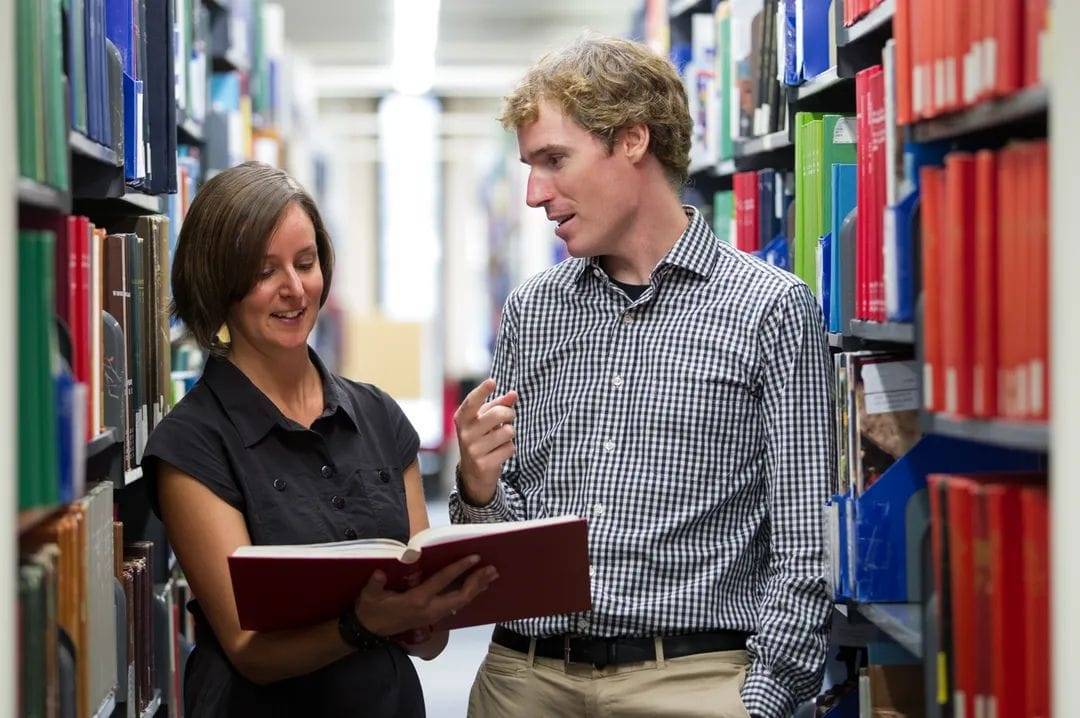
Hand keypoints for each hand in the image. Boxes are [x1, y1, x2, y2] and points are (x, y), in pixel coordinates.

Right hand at [353, 555, 497, 637]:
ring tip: (491, 577)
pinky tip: (476, 589)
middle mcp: (429, 609)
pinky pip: (455, 606)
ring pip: (460, 603)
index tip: (474, 558)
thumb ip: (375, 584)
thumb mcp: (369, 596)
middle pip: (460, 596)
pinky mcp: (432, 617)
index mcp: (416, 600)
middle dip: (477, 582)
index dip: (458, 569)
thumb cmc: (370, 610)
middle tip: (492, 569)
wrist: (369, 631)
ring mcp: (432, 615)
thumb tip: (380, 572)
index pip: (442, 581)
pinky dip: (468, 596)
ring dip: (476, 589)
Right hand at [454, 378, 517, 504]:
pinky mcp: (484, 464)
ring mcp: (473, 450)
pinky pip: (510, 448)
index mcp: (462, 419)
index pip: (471, 402)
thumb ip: (499, 405)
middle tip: (510, 417)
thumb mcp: (486, 419)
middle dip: (510, 414)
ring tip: (502, 438)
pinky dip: (510, 449)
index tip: (492, 382)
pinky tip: (500, 452)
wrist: (473, 473)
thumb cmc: (482, 437)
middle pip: (498, 414)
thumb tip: (513, 394)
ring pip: (507, 432)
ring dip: (510, 434)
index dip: (482, 391)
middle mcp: (465, 433)